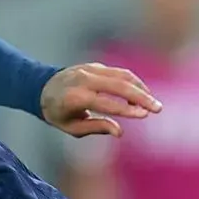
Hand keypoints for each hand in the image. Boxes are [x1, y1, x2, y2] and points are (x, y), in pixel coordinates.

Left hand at [40, 62, 162, 137]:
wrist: (40, 88)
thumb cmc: (57, 113)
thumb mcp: (71, 127)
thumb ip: (96, 127)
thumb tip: (120, 132)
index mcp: (75, 98)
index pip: (107, 103)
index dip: (127, 110)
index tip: (144, 115)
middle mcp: (84, 80)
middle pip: (119, 86)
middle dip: (141, 97)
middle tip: (157, 109)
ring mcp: (89, 70)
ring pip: (122, 75)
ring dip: (141, 88)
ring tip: (152, 102)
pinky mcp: (95, 66)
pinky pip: (118, 72)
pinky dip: (133, 81)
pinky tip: (142, 93)